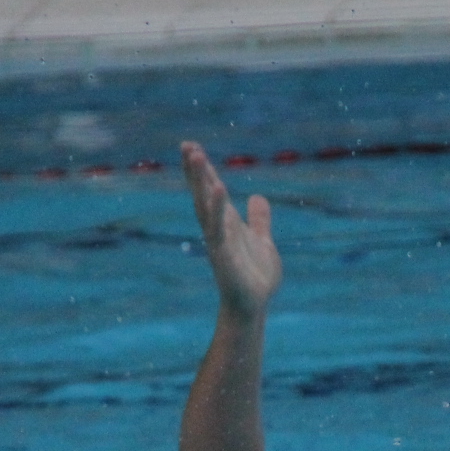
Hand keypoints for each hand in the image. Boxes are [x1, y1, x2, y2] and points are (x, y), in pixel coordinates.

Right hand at [180, 141, 281, 319]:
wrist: (254, 306)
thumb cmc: (256, 277)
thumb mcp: (263, 241)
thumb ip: (259, 220)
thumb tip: (258, 198)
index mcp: (228, 223)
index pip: (212, 190)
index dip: (204, 170)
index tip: (192, 146)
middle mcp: (219, 228)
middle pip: (203, 193)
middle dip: (195, 170)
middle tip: (186, 144)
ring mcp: (218, 240)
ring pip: (205, 205)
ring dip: (200, 181)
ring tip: (196, 156)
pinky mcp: (222, 255)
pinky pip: (218, 228)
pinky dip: (217, 208)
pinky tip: (218, 188)